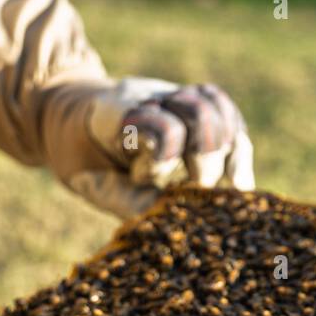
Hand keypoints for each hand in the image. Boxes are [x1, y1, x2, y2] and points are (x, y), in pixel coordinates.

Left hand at [73, 77, 255, 218]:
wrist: (76, 122)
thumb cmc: (83, 159)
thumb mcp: (92, 182)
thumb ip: (129, 200)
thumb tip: (178, 221)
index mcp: (119, 110)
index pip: (162, 128)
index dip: (161, 164)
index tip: (143, 181)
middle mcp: (153, 95)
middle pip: (201, 117)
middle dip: (202, 164)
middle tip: (189, 191)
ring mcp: (176, 95)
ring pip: (220, 115)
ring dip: (223, 156)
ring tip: (215, 190)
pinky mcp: (197, 105)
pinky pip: (230, 118)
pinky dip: (238, 150)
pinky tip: (238, 184)